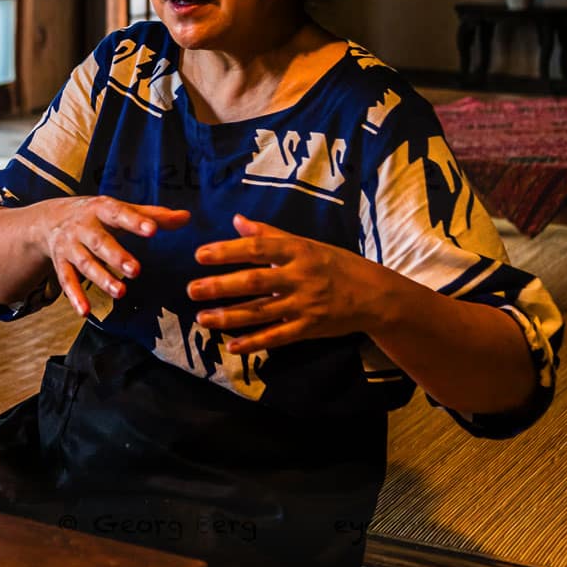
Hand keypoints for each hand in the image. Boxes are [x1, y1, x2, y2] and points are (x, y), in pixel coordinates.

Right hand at [39, 196, 189, 315]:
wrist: (50, 219)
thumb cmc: (98, 215)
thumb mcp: (121, 209)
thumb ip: (154, 215)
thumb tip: (186, 217)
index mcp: (101, 209)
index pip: (119, 214)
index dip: (135, 222)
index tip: (153, 230)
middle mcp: (82, 227)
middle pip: (99, 242)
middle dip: (116, 256)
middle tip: (136, 270)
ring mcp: (69, 246)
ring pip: (84, 263)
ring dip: (101, 278)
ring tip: (121, 293)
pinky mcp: (60, 264)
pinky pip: (66, 281)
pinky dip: (74, 297)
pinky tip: (85, 312)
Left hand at [187, 213, 393, 353]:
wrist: (375, 295)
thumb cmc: (333, 264)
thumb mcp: (304, 243)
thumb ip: (268, 233)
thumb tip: (236, 220)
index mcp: (297, 251)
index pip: (257, 248)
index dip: (228, 251)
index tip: (200, 254)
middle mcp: (299, 276)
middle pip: (255, 281)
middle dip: (221, 286)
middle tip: (192, 290)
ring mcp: (305, 304)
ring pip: (261, 312)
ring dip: (229, 317)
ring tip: (203, 318)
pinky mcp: (310, 328)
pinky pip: (278, 337)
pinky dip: (254, 343)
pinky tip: (231, 347)